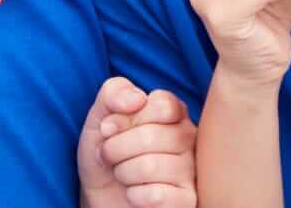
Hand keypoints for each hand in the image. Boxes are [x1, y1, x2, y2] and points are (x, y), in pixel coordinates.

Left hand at [78, 77, 196, 207]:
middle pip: (151, 136)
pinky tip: (135, 194)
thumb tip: (137, 99)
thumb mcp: (100, 117)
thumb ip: (115, 93)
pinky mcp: (186, 199)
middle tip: (111, 158)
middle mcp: (188, 137)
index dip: (126, 119)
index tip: (108, 129)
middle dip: (116, 150)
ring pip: (150, 167)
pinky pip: (156, 196)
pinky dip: (134, 196)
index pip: (162, 105)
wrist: (100, 195)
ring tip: (124, 175)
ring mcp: (191, 169)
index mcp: (173, 113)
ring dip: (123, 174)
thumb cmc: (106, 153)